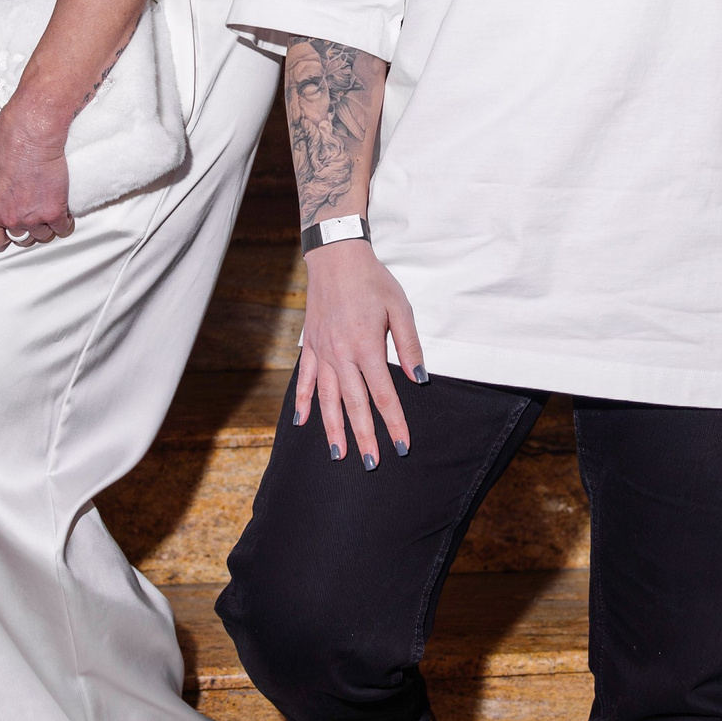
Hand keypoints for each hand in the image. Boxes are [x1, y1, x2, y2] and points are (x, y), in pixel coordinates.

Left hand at [0, 100, 72, 252]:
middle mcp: (8, 219)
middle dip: (27, 228)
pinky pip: (62, 229)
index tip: (10, 227)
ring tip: (48, 210)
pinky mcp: (54, 211)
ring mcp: (32, 217)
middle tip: (32, 212)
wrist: (29, 131)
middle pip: (21, 239)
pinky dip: (65, 222)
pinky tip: (63, 210)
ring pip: (43, 236)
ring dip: (46, 227)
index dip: (3, 236)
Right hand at [296, 240, 424, 469]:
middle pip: (354, 405)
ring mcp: (322, 352)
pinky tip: (303, 422)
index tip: (402, 445)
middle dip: (365, 436)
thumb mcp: (400, 308)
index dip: (394, 422)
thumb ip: (409, 347)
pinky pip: (306, 380)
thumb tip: (419, 380)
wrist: (336, 257)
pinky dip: (304, 402)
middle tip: (372, 463)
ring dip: (333, 429)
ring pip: (328, 399)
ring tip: (339, 454)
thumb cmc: (372, 281)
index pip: (384, 395)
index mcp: (366, 347)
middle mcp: (341, 355)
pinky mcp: (311, 346)